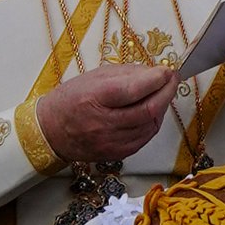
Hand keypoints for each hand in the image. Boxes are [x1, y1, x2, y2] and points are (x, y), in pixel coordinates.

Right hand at [37, 64, 176, 163]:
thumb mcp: (95, 77)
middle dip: (166, 92)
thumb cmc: (71, 100)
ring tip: (162, 93)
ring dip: (162, 107)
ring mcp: (111, 142)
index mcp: (94, 98)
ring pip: (150, 125)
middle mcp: (103, 124)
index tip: (167, 70)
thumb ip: (126, 74)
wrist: (51, 131)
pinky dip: (153, 122)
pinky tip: (152, 111)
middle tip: (172, 79)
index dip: (155, 80)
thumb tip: (154, 73)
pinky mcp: (117, 154)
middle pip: (147, 110)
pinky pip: (145, 137)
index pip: (133, 90)